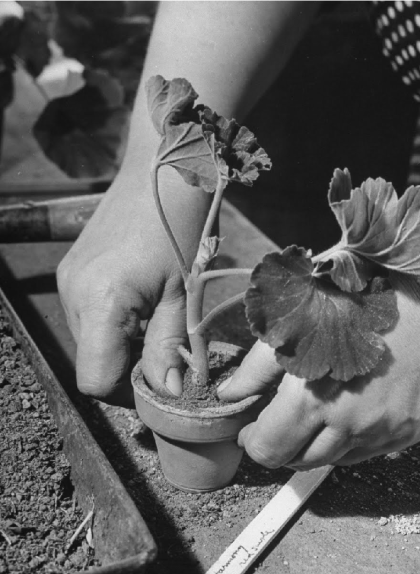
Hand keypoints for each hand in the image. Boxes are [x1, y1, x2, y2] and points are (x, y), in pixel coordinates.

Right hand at [57, 165, 209, 405]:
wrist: (163, 166)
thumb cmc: (183, 225)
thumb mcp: (185, 293)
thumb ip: (169, 346)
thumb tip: (168, 394)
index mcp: (100, 301)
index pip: (96, 379)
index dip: (129, 392)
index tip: (162, 383)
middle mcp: (72, 294)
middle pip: (94, 363)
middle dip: (131, 368)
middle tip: (169, 349)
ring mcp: (68, 280)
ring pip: (91, 342)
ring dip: (124, 345)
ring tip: (158, 318)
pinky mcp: (72, 270)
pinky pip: (89, 318)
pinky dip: (115, 325)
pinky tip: (143, 302)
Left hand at [219, 273, 419, 467]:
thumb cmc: (365, 295)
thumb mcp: (300, 317)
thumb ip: (258, 363)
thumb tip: (229, 394)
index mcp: (315, 396)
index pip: (269, 449)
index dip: (254, 442)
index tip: (251, 428)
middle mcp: (351, 424)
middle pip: (299, 461)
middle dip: (281, 444)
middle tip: (278, 419)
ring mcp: (385, 431)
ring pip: (334, 459)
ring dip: (315, 442)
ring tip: (315, 408)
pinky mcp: (411, 430)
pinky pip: (368, 451)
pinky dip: (350, 438)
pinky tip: (350, 408)